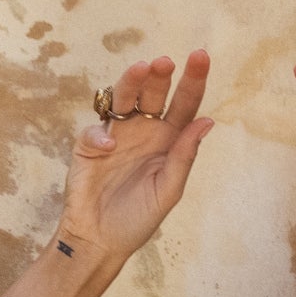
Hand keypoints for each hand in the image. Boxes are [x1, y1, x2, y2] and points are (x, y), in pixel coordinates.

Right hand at [60, 50, 216, 266]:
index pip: (184, 105)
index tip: (200, 56)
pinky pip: (94, 130)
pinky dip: (100, 134)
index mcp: (169, 141)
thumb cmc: (138, 219)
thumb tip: (206, 122)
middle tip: (165, 62)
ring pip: (123, 99)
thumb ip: (184, 157)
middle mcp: (144, 131)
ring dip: (131, 83)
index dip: (193, 81)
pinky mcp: (88, 145)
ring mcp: (115, 134)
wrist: (101, 240)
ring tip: (142, 69)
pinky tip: (108, 146)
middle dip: (159, 76)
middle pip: (153, 95)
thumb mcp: (169, 190)